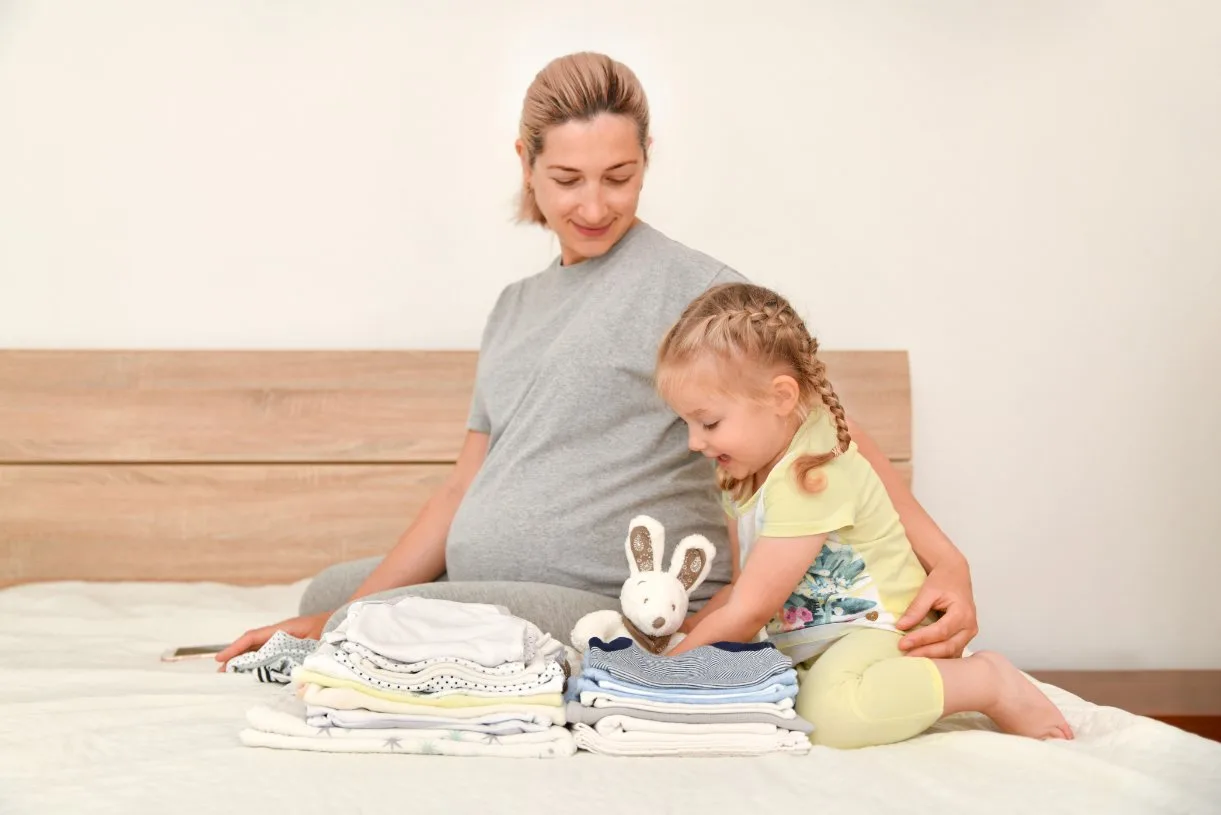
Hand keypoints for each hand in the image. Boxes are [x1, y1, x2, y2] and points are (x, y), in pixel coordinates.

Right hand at [214, 611, 329, 669]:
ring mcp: (285, 640)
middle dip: (235, 658)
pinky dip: (260, 664)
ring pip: (259, 650)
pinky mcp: (290, 648)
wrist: (344, 619)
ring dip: (246, 662)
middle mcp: (281, 633)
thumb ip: (310, 655)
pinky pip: (271, 655)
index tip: (220, 659)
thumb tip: (300, 676)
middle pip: (252, 644)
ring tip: (232, 677)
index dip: (235, 648)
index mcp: (284, 628)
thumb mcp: (321, 640)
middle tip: (220, 674)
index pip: (253, 636)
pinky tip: (254, 675)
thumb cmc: (332, 626)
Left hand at [895, 561, 977, 658]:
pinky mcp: (964, 638)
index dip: (921, 639)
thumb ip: (916, 609)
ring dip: (932, 659)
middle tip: (905, 656)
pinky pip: (952, 652)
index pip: (941, 631)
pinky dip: (939, 658)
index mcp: (963, 613)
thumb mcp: (928, 590)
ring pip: (951, 652)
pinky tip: (924, 661)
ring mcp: (969, 634)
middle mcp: (970, 627)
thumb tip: (901, 626)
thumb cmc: (943, 581)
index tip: (902, 644)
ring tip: (912, 661)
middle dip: (925, 653)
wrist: (956, 576)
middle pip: (948, 646)